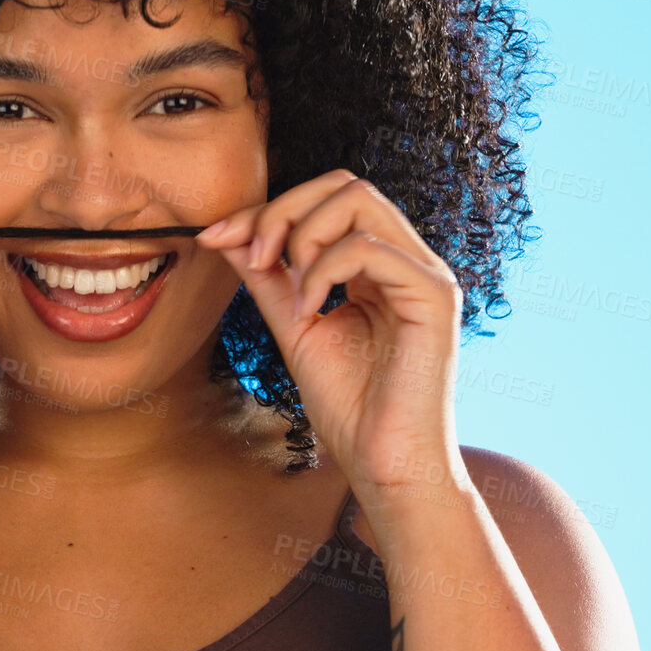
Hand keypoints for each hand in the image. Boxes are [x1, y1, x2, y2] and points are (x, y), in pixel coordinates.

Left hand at [195, 169, 465, 492]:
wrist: (384, 465)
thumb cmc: (350, 407)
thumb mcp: (294, 326)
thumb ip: (268, 277)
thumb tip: (226, 233)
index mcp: (379, 266)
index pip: (328, 201)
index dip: (267, 208)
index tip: (216, 236)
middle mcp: (407, 260)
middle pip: (345, 184)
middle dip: (283, 209)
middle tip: (253, 256)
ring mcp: (425, 273)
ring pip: (359, 199)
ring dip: (303, 234)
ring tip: (289, 290)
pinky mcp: (434, 295)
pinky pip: (370, 247)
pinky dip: (324, 270)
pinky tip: (309, 311)